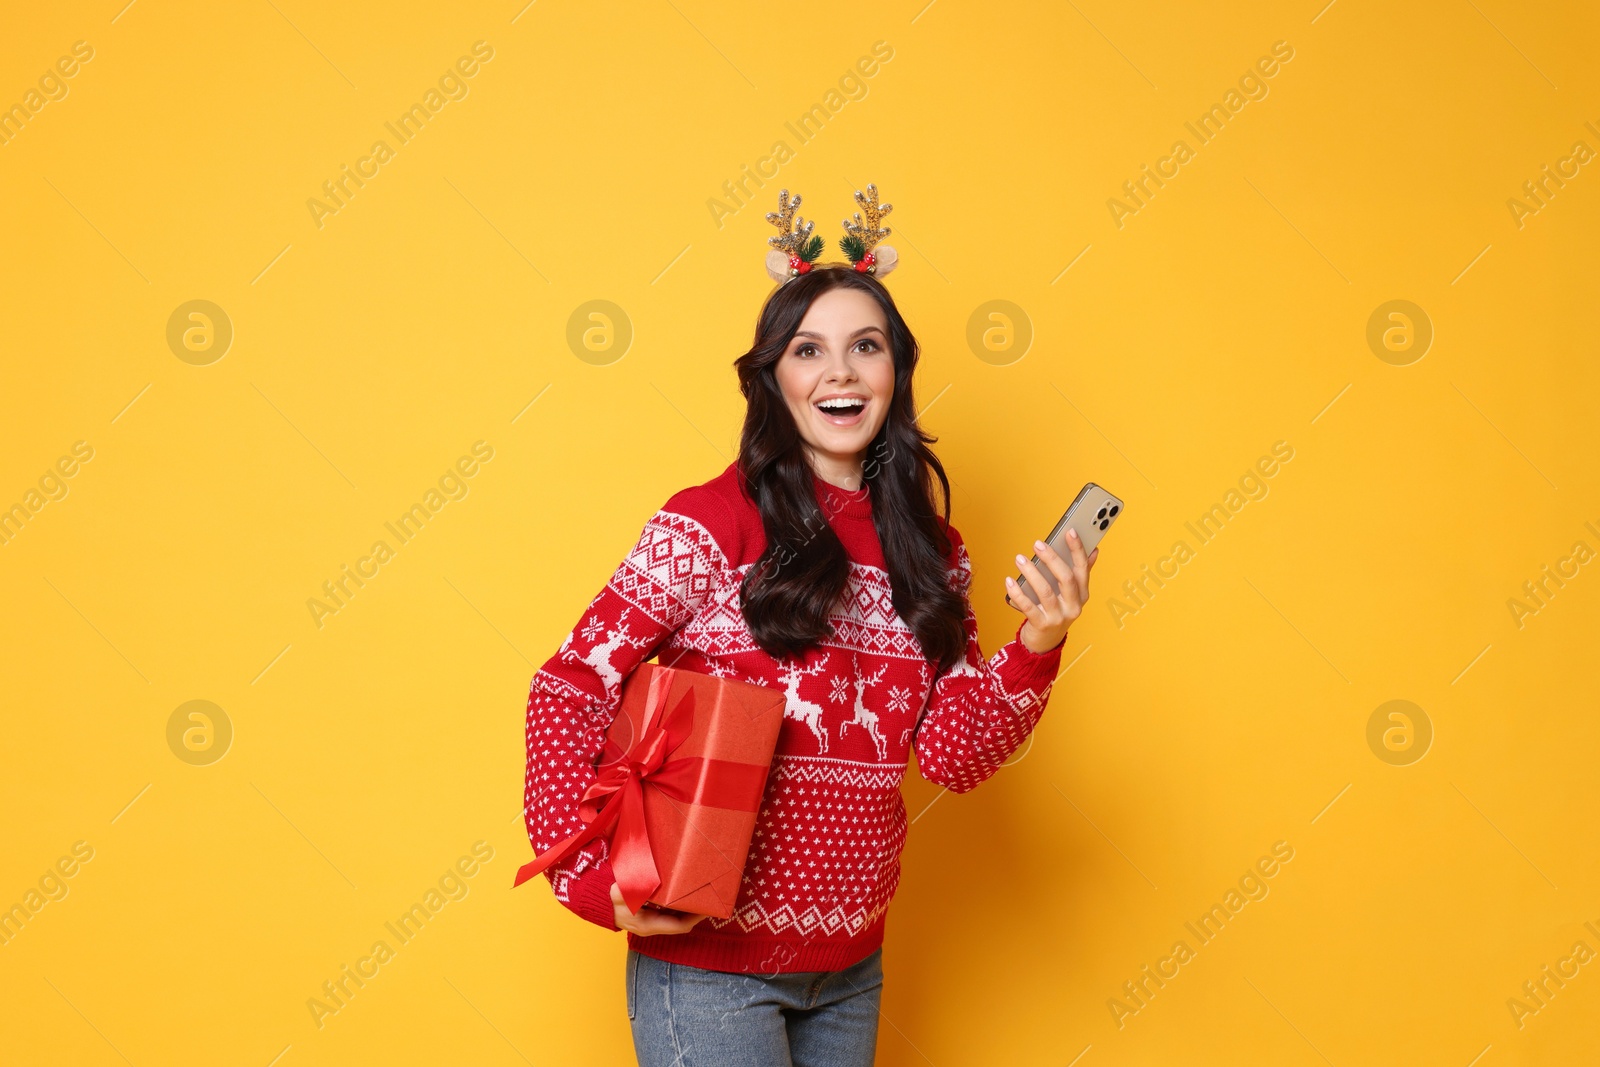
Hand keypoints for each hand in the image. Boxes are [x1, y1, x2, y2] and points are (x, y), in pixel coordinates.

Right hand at [609, 882, 710, 935]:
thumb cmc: (610, 899)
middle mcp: (652, 926)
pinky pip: (670, 911)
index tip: (707, 906)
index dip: (695, 917)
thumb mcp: (620, 893)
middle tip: (709, 896)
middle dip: (695, 911)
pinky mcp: (651, 914)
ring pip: (676, 917)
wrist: (599, 901)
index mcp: (648, 925)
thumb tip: (646, 885)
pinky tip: (685, 890)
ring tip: (701, 892)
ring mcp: (652, 921)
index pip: (678, 926)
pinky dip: (679, 902)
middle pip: (680, 922)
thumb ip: (633, 890)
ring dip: (688, 906)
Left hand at [1004, 530, 1098, 652]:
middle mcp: (1073, 606)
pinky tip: (1009, 581)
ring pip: (1045, 591)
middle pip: (1065, 578)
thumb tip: (1094, 550)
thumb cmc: (1055, 611)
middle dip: (1052, 559)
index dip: (1077, 549)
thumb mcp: (1070, 594)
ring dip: (1031, 573)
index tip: (1070, 532)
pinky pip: (1028, 607)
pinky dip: (1017, 592)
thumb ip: (1079, 573)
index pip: (1082, 568)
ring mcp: (1058, 617)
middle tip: (1037, 544)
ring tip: (1020, 559)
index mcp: (1082, 594)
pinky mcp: (1042, 625)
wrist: (1045, 642)